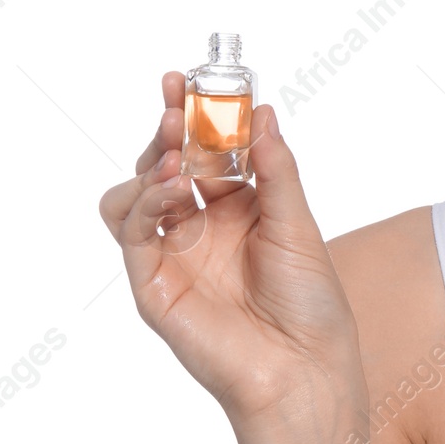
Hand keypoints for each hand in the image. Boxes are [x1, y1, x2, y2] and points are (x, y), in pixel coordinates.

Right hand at [98, 71, 363, 428]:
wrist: (305, 366)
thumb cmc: (311, 301)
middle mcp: (200, 228)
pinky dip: (146, 202)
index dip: (196, 115)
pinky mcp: (154, 285)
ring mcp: (173, 255)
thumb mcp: (298, 222)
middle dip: (168, 128)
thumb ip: (276, 169)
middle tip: (177, 99)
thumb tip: (263, 113)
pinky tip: (173, 186)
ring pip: (134, 195)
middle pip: (165, 164)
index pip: (205, 150)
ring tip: (177, 149)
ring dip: (151, 163)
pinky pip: (133, 235)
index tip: (190, 77)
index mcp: (237, 208)